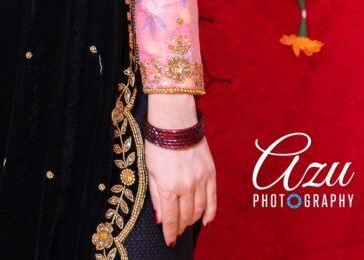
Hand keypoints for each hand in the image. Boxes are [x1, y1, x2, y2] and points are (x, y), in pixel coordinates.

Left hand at [145, 95, 216, 245]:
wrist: (175, 121)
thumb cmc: (158, 143)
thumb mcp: (150, 170)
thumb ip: (155, 195)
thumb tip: (159, 218)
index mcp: (169, 186)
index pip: (170, 217)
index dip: (170, 232)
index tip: (169, 241)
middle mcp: (187, 186)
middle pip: (186, 215)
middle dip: (180, 226)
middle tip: (176, 231)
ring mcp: (201, 180)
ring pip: (200, 209)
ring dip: (193, 220)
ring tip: (187, 224)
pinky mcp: (211, 173)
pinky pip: (213, 199)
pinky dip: (210, 212)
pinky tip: (206, 220)